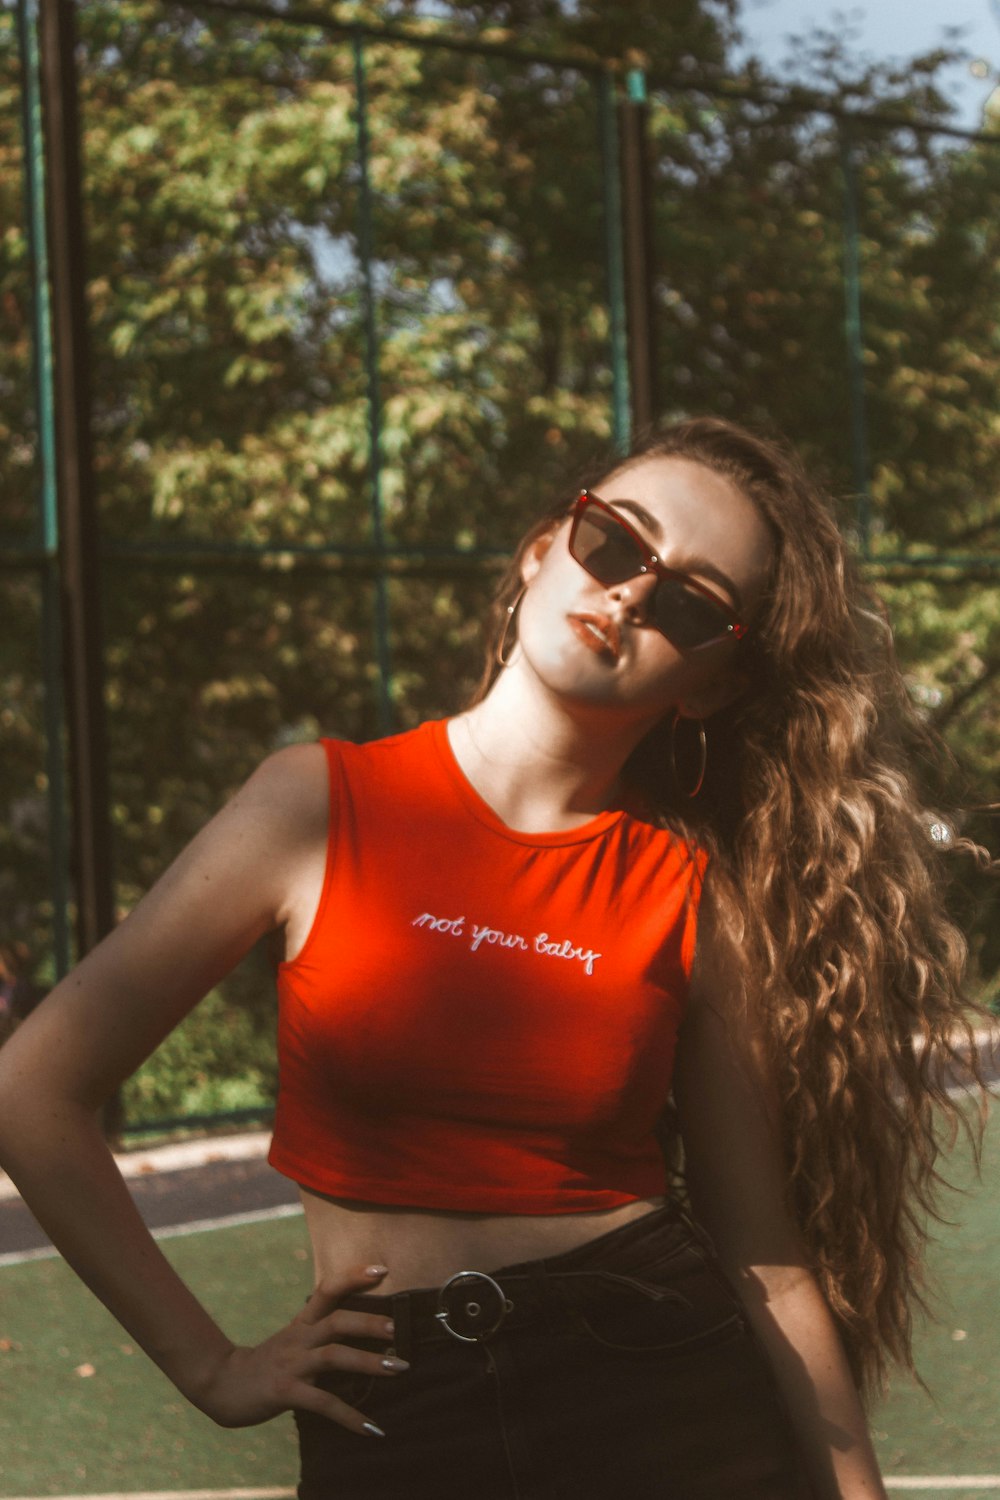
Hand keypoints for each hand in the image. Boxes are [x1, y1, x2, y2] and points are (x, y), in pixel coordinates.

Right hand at [193, 1264, 404, 1432]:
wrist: (220, 1385)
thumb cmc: (265, 1364)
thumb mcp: (292, 1341)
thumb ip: (320, 1334)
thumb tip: (363, 1334)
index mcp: (301, 1324)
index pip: (327, 1290)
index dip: (353, 1277)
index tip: (382, 1270)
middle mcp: (298, 1338)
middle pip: (337, 1321)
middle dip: (370, 1324)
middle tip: (399, 1330)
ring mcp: (292, 1364)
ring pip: (334, 1355)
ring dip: (370, 1362)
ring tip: (399, 1369)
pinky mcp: (285, 1392)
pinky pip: (323, 1403)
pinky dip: (351, 1417)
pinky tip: (373, 1429)